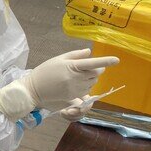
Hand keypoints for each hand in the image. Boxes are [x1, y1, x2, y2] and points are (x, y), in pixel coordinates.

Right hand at [0, 49, 118, 118]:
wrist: (33, 89)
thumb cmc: (44, 71)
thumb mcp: (58, 59)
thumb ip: (75, 55)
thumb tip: (89, 53)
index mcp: (72, 67)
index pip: (92, 63)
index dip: (106, 61)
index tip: (117, 60)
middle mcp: (75, 79)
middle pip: (95, 74)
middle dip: (96, 70)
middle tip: (88, 67)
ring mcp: (75, 90)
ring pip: (92, 83)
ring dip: (90, 79)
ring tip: (78, 76)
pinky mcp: (73, 97)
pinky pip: (86, 92)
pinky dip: (86, 87)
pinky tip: (76, 84)